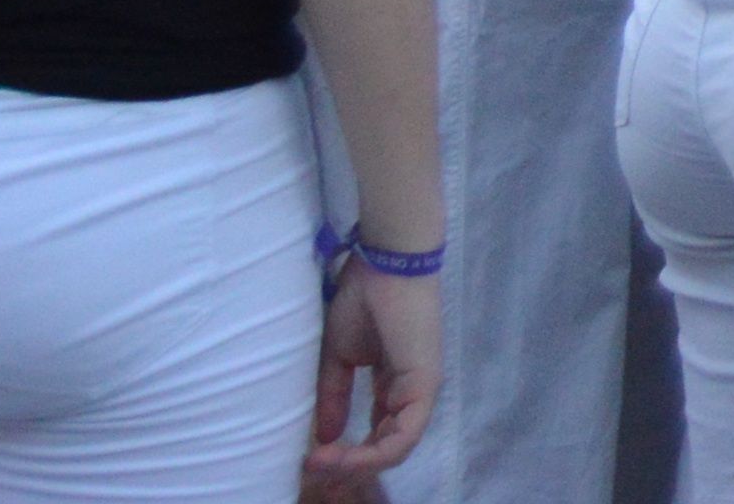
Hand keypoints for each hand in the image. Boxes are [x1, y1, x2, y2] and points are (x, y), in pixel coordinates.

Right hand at [310, 262, 440, 485]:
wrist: (385, 264)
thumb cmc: (364, 300)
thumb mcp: (339, 357)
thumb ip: (335, 396)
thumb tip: (325, 437)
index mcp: (394, 384)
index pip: (378, 434)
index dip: (346, 453)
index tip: (309, 459)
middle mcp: (411, 392)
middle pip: (386, 447)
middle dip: (348, 465)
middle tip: (313, 468)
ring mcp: (421, 390)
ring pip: (395, 448)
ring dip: (357, 464)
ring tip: (322, 463)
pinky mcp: (424, 385)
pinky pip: (404, 436)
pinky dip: (374, 454)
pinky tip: (344, 455)